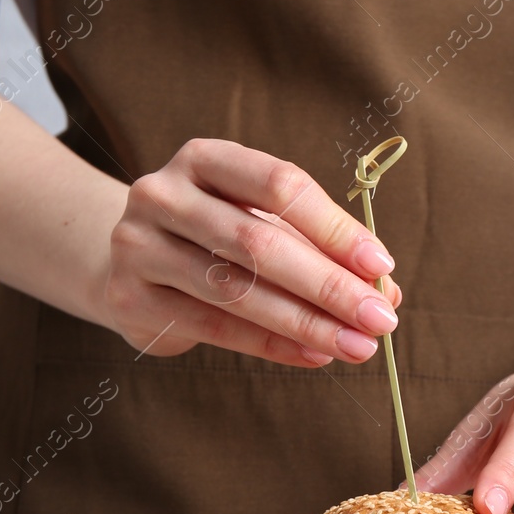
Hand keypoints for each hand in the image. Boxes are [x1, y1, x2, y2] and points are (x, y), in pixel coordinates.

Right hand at [98, 138, 401, 366]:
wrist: (129, 266)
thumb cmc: (214, 240)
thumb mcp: (262, 224)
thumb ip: (319, 249)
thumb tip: (384, 289)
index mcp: (204, 159)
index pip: (279, 184)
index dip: (334, 227)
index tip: (380, 265)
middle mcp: (163, 194)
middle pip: (259, 242)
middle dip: (328, 285)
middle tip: (379, 319)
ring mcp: (139, 245)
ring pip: (236, 290)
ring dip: (307, 323)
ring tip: (357, 345)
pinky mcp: (131, 299)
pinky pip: (214, 327)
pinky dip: (272, 345)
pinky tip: (314, 355)